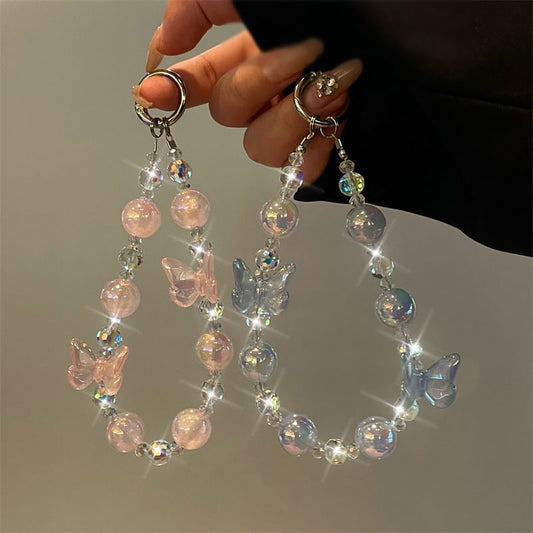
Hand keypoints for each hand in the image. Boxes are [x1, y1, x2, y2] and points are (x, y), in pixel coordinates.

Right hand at [136, 0, 361, 181]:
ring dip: (291, 117)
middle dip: (257, 84)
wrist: (416, 30)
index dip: (172, 87)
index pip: (199, 78)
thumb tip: (163, 43)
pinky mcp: (325, 150)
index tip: (151, 90)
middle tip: (305, 52)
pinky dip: (315, 147)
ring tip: (335, 85)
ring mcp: (296, 123)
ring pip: (259, 147)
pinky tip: (339, 120)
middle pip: (227, 113)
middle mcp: (271, 91)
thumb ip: (207, 4)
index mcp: (253, 53)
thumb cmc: (354, 8)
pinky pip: (300, 170)